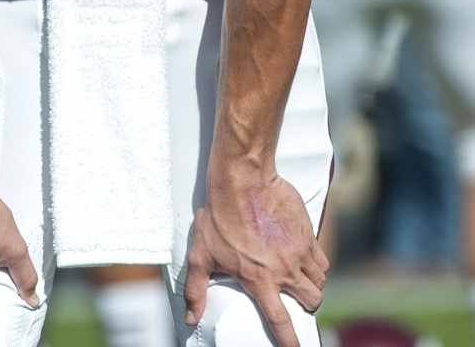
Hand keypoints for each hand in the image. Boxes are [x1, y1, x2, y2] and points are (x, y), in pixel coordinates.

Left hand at [183, 171, 327, 346]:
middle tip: (296, 301)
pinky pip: (321, 257)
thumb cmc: (219, 215)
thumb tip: (190, 318)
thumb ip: (196, 289)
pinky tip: (304, 257)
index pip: (280, 321)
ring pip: (319, 280)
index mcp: (259, 279)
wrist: (242, 179)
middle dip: (307, 307)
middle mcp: (284, 269)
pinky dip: (316, 263)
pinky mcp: (307, 232)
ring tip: (299, 280)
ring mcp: (299, 250)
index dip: (291, 342)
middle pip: (311, 301)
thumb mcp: (201, 254)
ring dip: (312, 285)